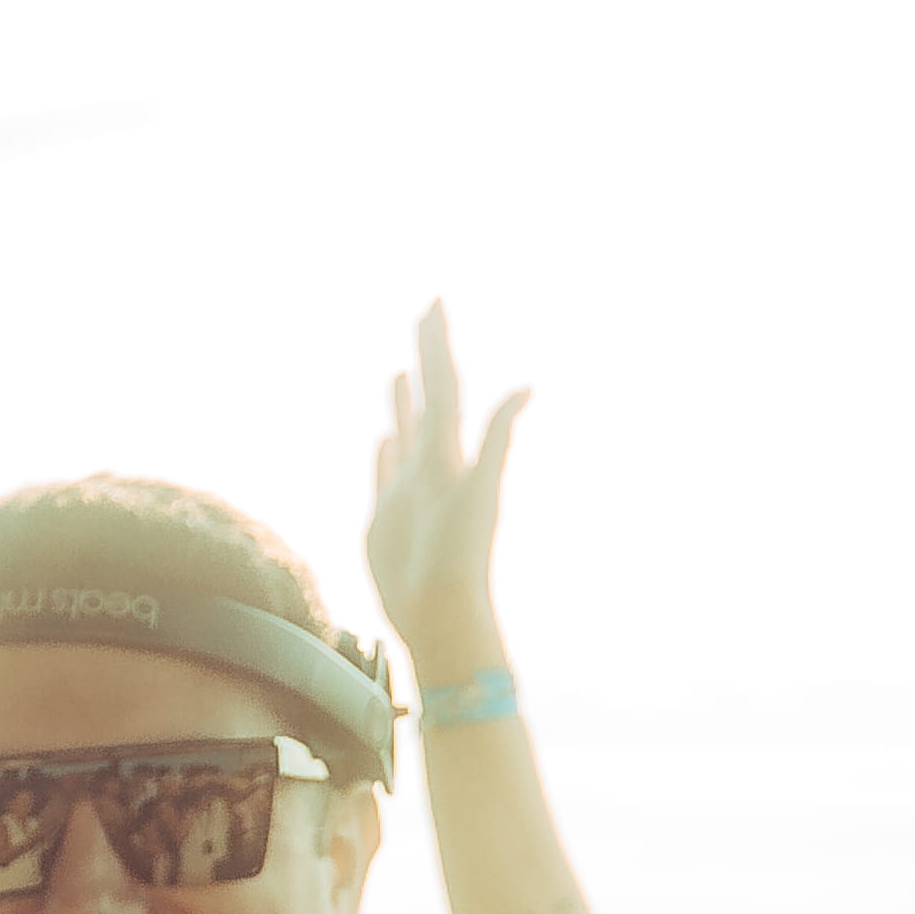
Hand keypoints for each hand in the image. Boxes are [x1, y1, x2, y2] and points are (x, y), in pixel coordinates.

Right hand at [367, 298, 527, 691]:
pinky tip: (385, 435)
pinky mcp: (387, 516)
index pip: (445, 384)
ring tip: (400, 371)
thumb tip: (529, 387)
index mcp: (450, 451)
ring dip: (404, 400)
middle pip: (428, 398)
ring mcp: (409, 488)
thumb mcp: (480, 488)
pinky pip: (386, 471)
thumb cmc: (461, 555)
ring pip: (406, 432)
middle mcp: (431, 464)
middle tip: (426, 315)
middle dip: (427, 356)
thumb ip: (499, 435)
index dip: (440, 344)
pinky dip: (386, 449)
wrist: (439, 611)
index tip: (436, 302)